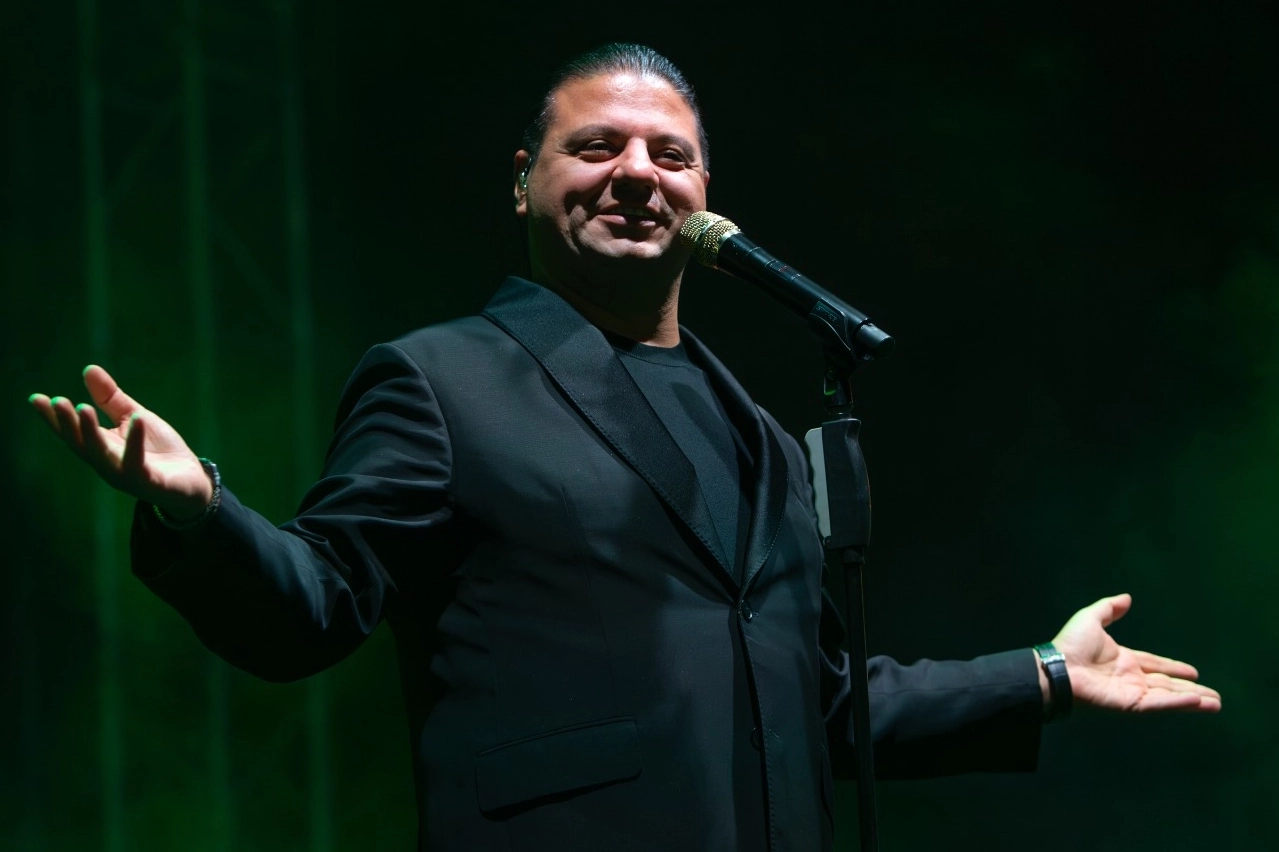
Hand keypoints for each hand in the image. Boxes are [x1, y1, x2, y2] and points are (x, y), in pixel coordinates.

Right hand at [30, 365, 212, 519]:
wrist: (192, 481)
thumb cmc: (159, 451)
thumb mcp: (133, 417)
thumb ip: (111, 399)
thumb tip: (88, 369)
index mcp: (101, 448)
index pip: (72, 432)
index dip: (53, 418)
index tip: (36, 398)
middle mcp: (108, 464)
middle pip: (81, 444)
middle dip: (67, 424)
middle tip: (57, 401)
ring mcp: (127, 475)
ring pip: (101, 456)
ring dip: (90, 433)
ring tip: (83, 408)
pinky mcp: (150, 482)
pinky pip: (139, 463)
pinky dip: (136, 442)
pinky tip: (137, 420)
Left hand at [1051, 593, 1220, 712]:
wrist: (1057, 666)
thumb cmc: (1070, 644)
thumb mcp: (1091, 618)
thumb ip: (1110, 609)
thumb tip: (1127, 597)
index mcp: (1124, 660)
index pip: (1155, 665)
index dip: (1174, 668)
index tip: (1194, 672)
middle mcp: (1131, 678)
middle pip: (1168, 684)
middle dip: (1191, 690)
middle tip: (1214, 696)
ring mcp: (1132, 692)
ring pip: (1169, 697)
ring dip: (1193, 699)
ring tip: (1215, 704)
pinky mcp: (1130, 704)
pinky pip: (1158, 703)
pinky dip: (1177, 703)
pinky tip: (1196, 702)